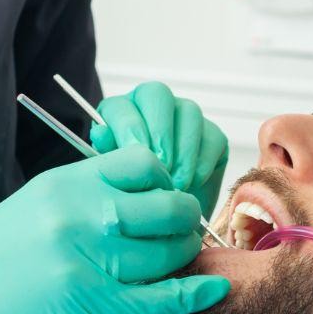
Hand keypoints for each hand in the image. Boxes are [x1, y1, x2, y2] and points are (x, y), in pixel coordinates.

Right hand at [0, 147, 226, 313]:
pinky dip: (192, 294)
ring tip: (181, 258)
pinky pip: (157, 298)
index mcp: (66, 182)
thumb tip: (148, 190)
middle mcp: (79, 215)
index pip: (143, 164)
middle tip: (183, 229)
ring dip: (184, 256)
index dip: (163, 180)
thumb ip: (90, 190)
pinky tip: (212, 290)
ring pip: (166, 253)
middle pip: (166, 207)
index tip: (163, 196)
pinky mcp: (86, 303)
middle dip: (185, 218)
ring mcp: (84, 260)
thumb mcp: (38, 200)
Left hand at [89, 82, 229, 219]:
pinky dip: (202, 161)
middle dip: (160, 131)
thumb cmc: (132, 193)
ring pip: (189, 113)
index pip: (122, 105)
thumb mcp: (114, 176)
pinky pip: (212, 137)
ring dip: (183, 150)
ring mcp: (184, 117)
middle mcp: (153, 107)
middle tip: (161, 164)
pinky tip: (192, 182)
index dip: (130, 126)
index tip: (135, 153)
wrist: (160, 218)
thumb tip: (100, 134)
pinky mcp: (211, 135)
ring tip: (176, 182)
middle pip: (157, 95)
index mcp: (122, 112)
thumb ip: (107, 154)